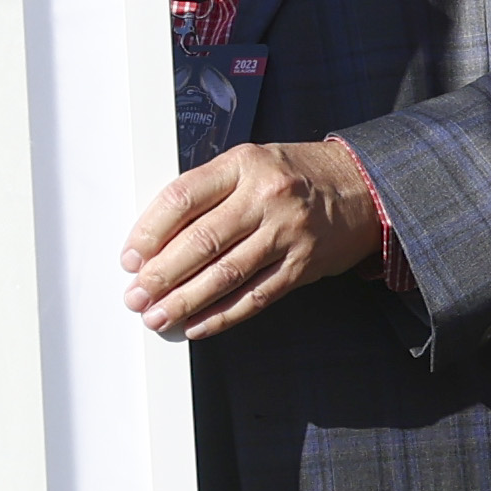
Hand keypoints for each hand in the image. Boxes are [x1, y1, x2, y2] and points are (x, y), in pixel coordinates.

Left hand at [120, 136, 381, 339]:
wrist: (361, 187)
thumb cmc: (293, 176)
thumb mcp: (250, 165)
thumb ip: (208, 193)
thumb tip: (155, 241)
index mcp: (243, 164)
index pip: (183, 198)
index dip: (150, 232)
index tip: (130, 257)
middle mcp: (265, 196)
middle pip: (201, 241)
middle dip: (161, 275)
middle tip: (136, 296)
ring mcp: (286, 232)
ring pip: (226, 274)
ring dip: (185, 301)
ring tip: (158, 316)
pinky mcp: (302, 265)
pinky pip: (255, 297)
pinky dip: (222, 316)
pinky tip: (197, 326)